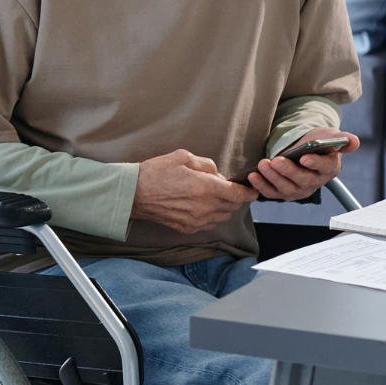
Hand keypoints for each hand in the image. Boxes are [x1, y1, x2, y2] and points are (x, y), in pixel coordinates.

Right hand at [130, 149, 258, 234]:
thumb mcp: (181, 157)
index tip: (251, 189)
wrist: (134, 194)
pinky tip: (200, 206)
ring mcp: (197, 220)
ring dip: (223, 207)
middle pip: (233, 206)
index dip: (249, 192)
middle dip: (234, 197)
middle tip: (224, 188)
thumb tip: (218, 174)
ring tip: (211, 196)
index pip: (239, 194)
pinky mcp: (188, 228)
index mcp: (207, 187)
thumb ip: (206, 164)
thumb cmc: (155, 173)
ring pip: (223, 216)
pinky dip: (211, 215)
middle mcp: (206, 207)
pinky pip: (209, 224)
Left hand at [247, 127, 358, 201]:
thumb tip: (354, 141)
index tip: (304, 157)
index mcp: (329, 167)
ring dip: (273, 178)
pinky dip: (262, 186)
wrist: (301, 149)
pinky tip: (254, 176)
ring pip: (286, 189)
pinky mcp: (283, 192)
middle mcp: (314, 182)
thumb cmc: (316, 143)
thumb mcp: (329, 136)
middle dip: (289, 171)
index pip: (325, 167)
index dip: (315, 163)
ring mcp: (298, 189)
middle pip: (303, 180)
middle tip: (276, 161)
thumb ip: (341, 139)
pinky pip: (272, 193)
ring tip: (263, 164)